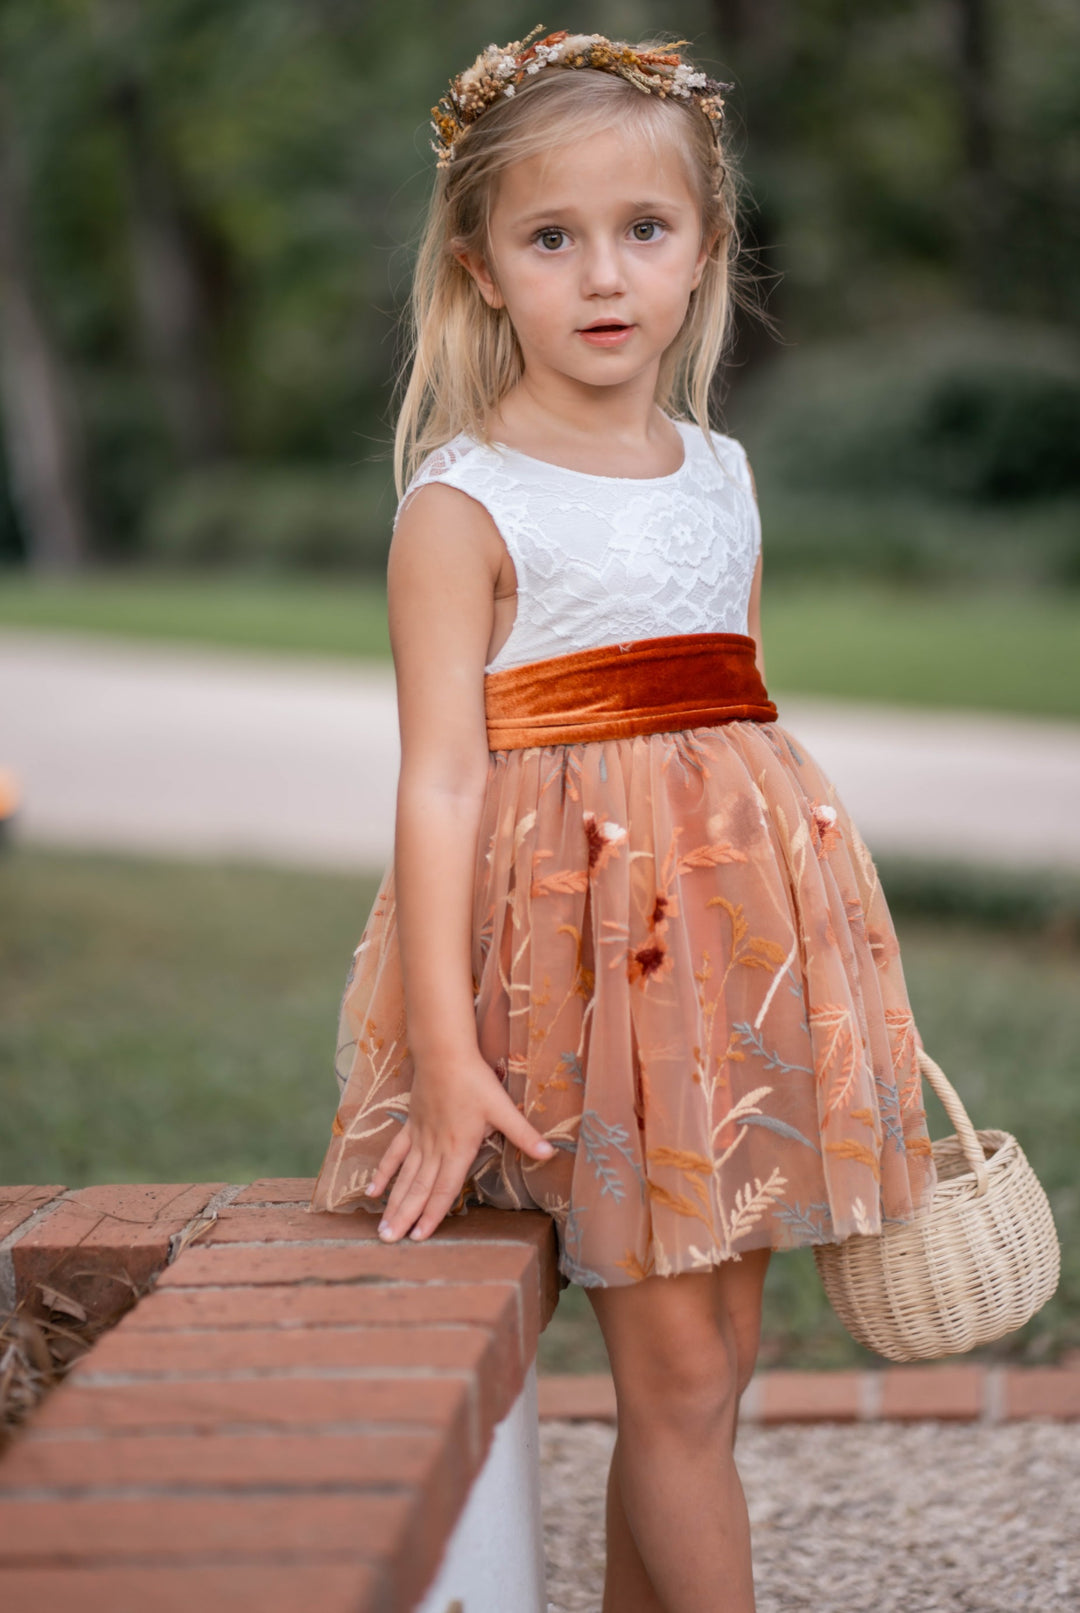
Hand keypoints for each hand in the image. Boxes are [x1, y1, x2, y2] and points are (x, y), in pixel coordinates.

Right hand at [365, 1052, 554, 1242]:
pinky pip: (394, 1154)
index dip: (432, 1215)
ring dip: (393, 1204)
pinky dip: (383, 1173)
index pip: (444, 1189)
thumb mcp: (503, 1108)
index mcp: (458, 1149)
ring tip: (382, 1228)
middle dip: (405, 1217)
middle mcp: (435, 1149)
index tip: (419, 1238)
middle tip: (389, 1242)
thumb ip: (524, 1134)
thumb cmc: (475, 1080)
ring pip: (404, 1177)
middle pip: (418, 1189)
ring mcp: (419, 1138)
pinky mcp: (410, 1126)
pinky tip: (372, 1192)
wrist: (444, 1053)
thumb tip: (550, 1154)